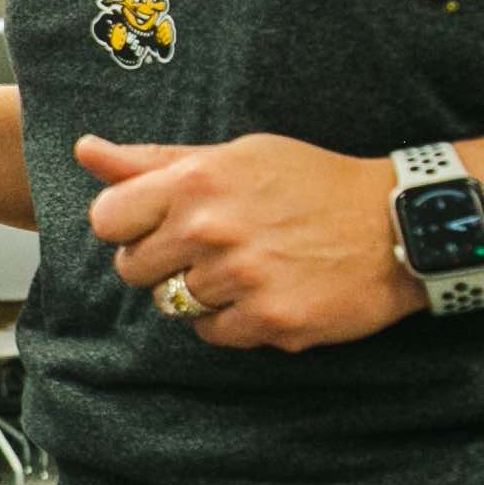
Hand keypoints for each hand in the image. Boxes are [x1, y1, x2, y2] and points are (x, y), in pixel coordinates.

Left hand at [79, 136, 417, 349]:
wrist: (398, 225)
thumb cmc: (311, 183)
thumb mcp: (236, 155)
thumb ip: (155, 161)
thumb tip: (85, 150)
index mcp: (197, 181)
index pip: (106, 218)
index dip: (127, 225)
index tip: (158, 224)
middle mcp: (211, 229)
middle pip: (133, 268)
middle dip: (161, 262)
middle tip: (211, 248)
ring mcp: (239, 278)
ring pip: (173, 304)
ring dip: (202, 292)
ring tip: (249, 267)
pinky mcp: (268, 320)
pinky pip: (213, 333)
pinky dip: (233, 321)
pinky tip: (268, 292)